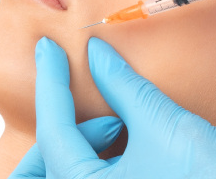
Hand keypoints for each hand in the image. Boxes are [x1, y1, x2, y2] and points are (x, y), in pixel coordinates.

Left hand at [9, 37, 215, 178]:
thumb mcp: (168, 127)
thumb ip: (125, 88)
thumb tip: (97, 52)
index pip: (53, 134)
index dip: (50, 84)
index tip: (47, 49)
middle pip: (46, 168)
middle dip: (60, 133)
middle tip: (94, 107)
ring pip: (67, 175)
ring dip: (80, 147)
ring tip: (121, 124)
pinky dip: (100, 160)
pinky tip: (131, 139)